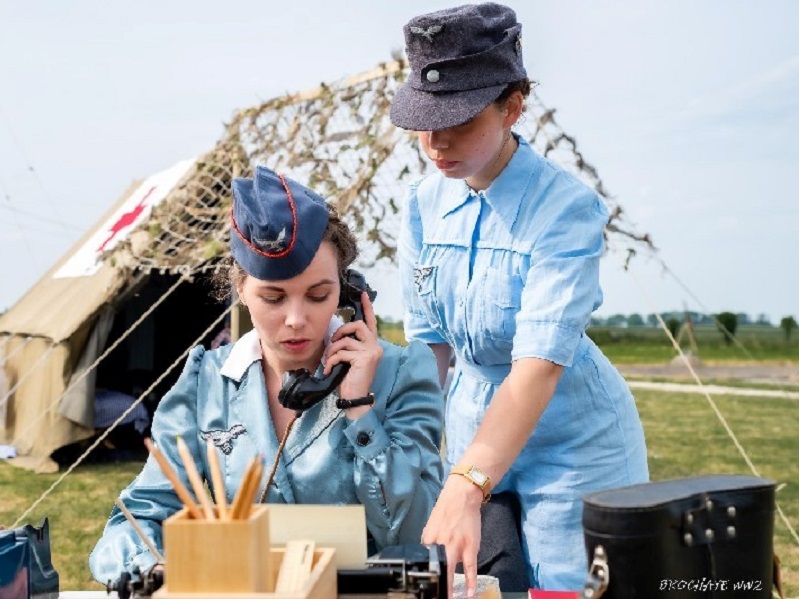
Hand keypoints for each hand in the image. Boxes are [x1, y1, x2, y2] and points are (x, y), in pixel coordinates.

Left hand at [324, 291, 382, 416]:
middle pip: (357, 325)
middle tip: (332, 343)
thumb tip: (335, 336)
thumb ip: (348, 346)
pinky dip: (331, 361)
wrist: (355, 400)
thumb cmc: (350, 380)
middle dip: (340, 331)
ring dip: (332, 351)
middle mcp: (375, 346)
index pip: (370, 322)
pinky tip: (329, 370)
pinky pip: (341, 352)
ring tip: (328, 362)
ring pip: (345, 340)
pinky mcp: (364, 358)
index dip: (367, 307)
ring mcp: (372, 352)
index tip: (363, 294)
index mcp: (372, 345)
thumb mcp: (349, 359)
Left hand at [422, 475, 483, 598]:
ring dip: (450, 587)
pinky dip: (470, 581)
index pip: (424, 561)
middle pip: (436, 568)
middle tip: (436, 595)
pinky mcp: (470, 546)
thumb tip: (430, 555)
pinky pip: (470, 567)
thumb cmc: (446, 510)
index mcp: (429, 539)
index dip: (425, 575)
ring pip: (451, 570)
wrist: (461, 496)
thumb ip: (430, 542)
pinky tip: (470, 592)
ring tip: (449, 598)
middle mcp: (440, 543)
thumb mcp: (431, 525)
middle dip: (436, 583)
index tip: (426, 585)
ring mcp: (456, 545)